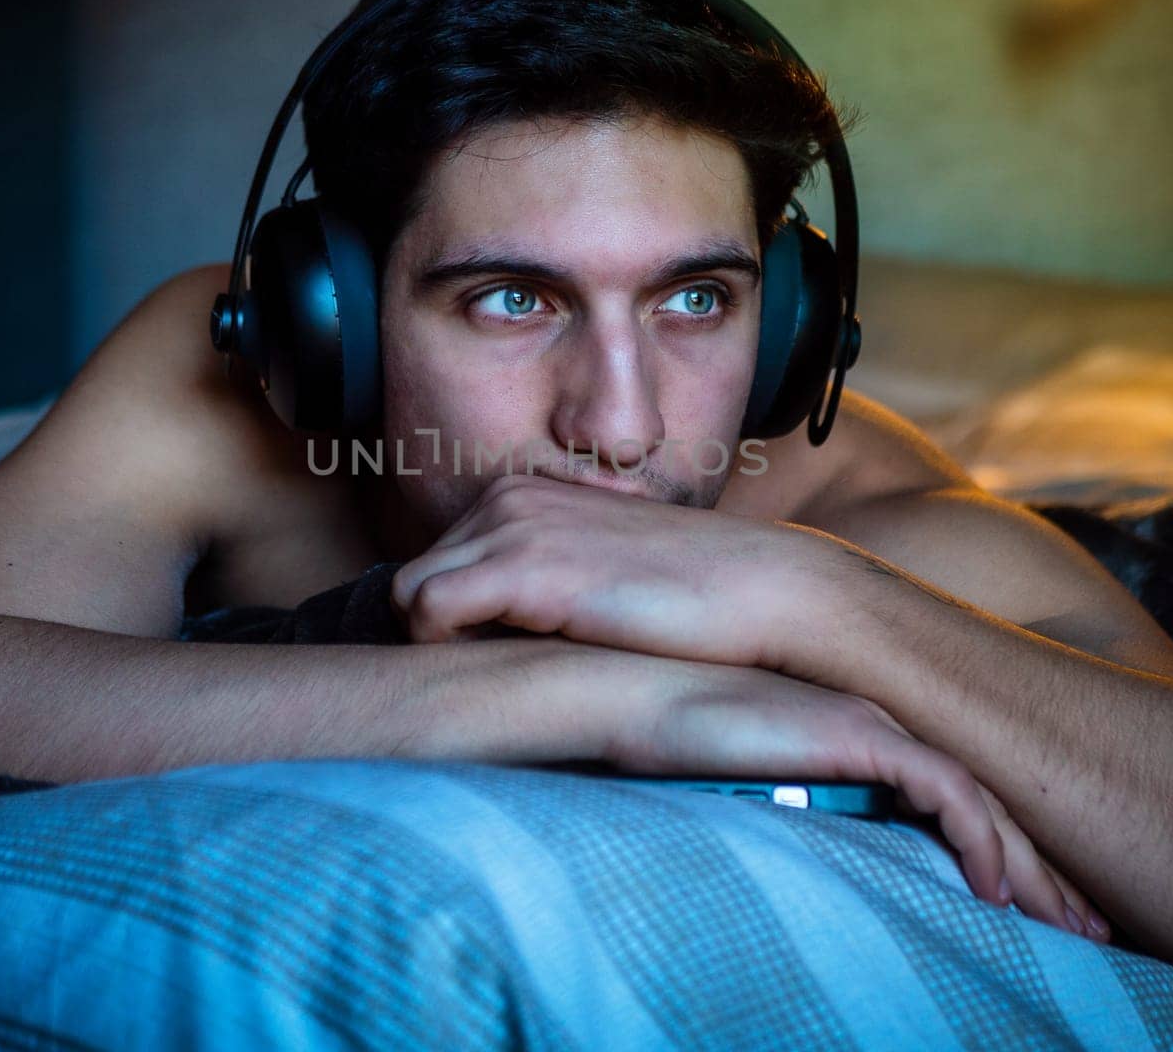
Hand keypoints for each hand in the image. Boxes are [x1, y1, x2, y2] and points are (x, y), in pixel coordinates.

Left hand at [390, 473, 802, 665]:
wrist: (764, 590)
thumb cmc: (690, 600)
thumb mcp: (597, 573)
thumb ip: (539, 584)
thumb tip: (488, 633)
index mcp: (523, 494)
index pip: (437, 562)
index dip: (452, 622)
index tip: (493, 660)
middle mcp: (508, 497)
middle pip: (412, 578)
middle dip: (440, 635)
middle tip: (499, 677)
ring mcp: (513, 526)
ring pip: (407, 594)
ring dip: (440, 647)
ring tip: (506, 679)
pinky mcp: (524, 566)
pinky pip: (424, 610)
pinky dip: (444, 653)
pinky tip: (507, 675)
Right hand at [608, 654, 1109, 941]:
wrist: (636, 699)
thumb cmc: (678, 747)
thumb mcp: (754, 788)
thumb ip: (798, 814)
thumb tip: (822, 880)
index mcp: (859, 738)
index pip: (956, 799)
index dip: (1008, 853)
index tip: (1043, 910)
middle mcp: (881, 725)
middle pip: (989, 802)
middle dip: (1049, 868)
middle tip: (1096, 928)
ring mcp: (876, 724)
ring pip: (984, 802)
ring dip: (1035, 866)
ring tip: (1074, 928)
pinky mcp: (861, 734)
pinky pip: (946, 793)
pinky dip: (981, 840)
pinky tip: (997, 892)